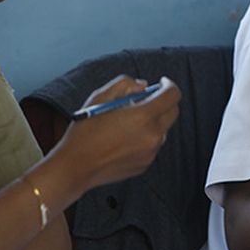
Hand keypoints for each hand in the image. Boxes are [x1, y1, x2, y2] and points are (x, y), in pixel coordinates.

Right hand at [60, 75, 180, 188]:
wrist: (76, 167)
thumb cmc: (85, 131)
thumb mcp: (100, 98)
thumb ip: (125, 84)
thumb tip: (143, 85)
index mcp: (143, 116)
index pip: (172, 95)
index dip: (168, 85)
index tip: (162, 82)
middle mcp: (153, 136)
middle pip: (173, 112)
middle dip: (164, 101)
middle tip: (146, 99)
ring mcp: (151, 152)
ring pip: (163, 129)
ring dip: (153, 121)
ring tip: (127, 122)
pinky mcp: (145, 164)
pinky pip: (153, 145)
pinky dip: (145, 137)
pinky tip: (123, 139)